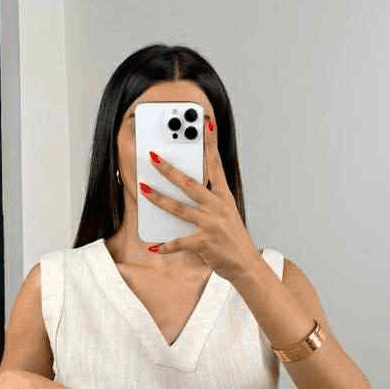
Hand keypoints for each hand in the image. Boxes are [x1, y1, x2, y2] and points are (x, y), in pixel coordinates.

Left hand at [140, 114, 261, 281]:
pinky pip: (179, 242)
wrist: (246, 265)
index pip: (216, 165)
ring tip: (143, 189)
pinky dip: (166, 245)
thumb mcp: (227, 214)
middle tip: (153, 157)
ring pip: (179, 208)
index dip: (211, 143)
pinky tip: (154, 246)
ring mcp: (211, 225)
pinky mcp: (204, 243)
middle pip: (190, 184)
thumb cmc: (233, 238)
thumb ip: (209, 201)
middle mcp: (218, 208)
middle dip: (169, 169)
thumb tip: (184, 190)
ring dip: (159, 199)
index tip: (206, 123)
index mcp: (224, 198)